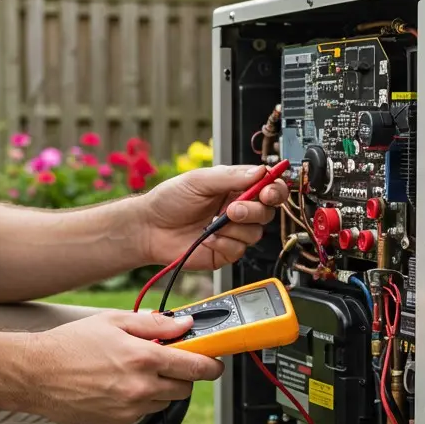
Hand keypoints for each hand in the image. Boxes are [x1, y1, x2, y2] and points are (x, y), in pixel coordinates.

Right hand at [19, 311, 224, 423]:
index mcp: (144, 357)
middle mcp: (141, 387)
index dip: (211, 364)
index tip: (214, 361)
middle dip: (183, 375)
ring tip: (135, 371)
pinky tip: (119, 386)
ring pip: (165, 402)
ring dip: (161, 388)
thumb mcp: (113, 321)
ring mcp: (130, 408)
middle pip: (185, 388)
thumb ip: (154, 324)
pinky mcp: (118, 422)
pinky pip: (144, 412)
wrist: (36, 374)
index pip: (196, 366)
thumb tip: (184, 325)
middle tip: (166, 361)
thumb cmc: (70, 344)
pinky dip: (141, 401)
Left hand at [134, 165, 289, 270]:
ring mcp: (232, 232)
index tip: (268, 192)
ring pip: (256, 233)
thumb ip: (232, 176)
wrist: (150, 229)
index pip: (267, 187)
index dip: (274, 189)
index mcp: (234, 187)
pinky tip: (207, 237)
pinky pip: (239, 249)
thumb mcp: (199, 180)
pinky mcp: (225, 251)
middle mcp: (237, 209)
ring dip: (236, 227)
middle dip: (254, 210)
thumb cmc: (169, 201)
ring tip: (213, 223)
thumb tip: (260, 171)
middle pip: (267, 212)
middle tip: (233, 209)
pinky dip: (224, 243)